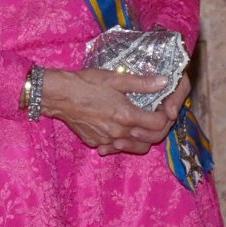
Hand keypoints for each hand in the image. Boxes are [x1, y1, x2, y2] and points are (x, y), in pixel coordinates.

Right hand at [39, 65, 185, 155]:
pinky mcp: (95, 142)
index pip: (158, 124)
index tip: (165, 108)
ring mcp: (106, 140)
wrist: (59, 96)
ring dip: (143, 139)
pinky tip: (120, 131)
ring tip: (142, 125)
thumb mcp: (116, 78)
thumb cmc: (86, 83)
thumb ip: (142, 83)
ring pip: (134, 147)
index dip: (166, 116)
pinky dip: (123, 141)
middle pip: (150, 140)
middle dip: (159, 130)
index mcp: (126, 115)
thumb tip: (164, 82)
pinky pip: (116, 147)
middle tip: (159, 117)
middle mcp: (118, 132)